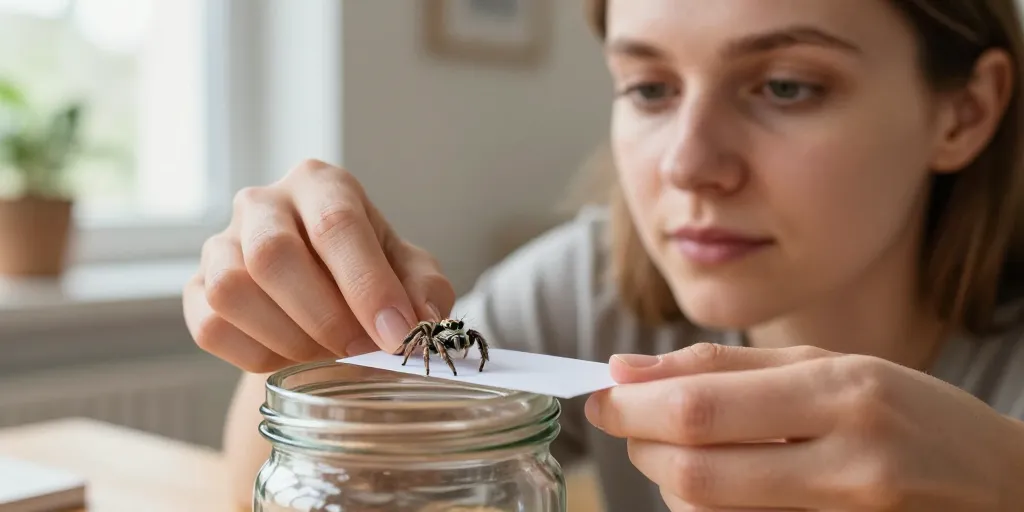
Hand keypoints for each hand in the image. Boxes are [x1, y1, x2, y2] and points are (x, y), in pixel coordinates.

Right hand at [182, 159, 454, 372]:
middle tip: (360, 351)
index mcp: (321, 185)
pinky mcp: (196, 286)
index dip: (368, 286)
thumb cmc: (369, 273)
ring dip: (287, 337)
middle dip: (323, 316)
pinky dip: (256, 355)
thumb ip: (425, 290)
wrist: (321, 293)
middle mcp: (263, 203)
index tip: (396, 334)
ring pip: (231, 289)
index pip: (337, 225)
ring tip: (327, 354)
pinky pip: (210, 325)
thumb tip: (423, 318)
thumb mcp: (411, 273)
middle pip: (273, 253)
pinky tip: (291, 358)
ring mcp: (221, 243)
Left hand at [584, 343, 1023, 510]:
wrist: (998, 486)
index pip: (701, 409)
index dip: (632, 407)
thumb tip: (627, 370)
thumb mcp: (826, 364)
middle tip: (631, 422)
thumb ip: (722, 367)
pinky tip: (722, 480)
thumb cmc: (908, 412)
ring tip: (683, 447)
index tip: (601, 397)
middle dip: (640, 446)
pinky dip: (706, 506)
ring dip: (668, 479)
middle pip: (693, 472)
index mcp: (842, 395)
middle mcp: (847, 465)